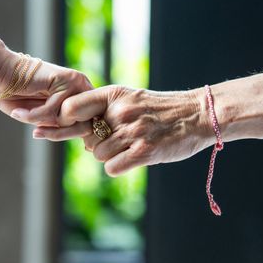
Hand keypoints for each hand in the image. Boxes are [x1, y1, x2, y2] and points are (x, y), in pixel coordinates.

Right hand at [0, 53, 93, 126]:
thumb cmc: (16, 95)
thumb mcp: (43, 117)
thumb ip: (60, 126)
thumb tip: (79, 135)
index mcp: (79, 97)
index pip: (86, 126)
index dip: (66, 135)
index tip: (41, 134)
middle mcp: (82, 88)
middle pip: (85, 125)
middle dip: (59, 134)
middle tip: (36, 132)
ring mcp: (77, 82)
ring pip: (70, 119)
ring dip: (45, 124)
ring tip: (26, 118)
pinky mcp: (67, 79)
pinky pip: (54, 110)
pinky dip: (33, 116)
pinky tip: (18, 112)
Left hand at [33, 85, 214, 175]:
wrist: (196, 115)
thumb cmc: (158, 109)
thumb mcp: (129, 97)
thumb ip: (102, 108)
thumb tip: (74, 128)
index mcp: (113, 95)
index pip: (70, 108)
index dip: (65, 121)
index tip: (73, 128)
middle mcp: (120, 112)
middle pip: (86, 139)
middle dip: (97, 143)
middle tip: (118, 139)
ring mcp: (133, 132)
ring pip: (99, 155)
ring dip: (110, 156)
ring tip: (130, 146)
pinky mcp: (145, 152)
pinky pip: (112, 168)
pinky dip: (118, 167)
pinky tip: (132, 158)